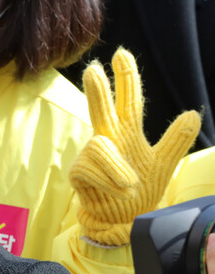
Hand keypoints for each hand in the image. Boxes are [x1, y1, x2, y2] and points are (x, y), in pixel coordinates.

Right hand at [70, 48, 200, 245]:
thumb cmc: (140, 190)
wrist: (123, 219)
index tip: (120, 54)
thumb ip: (176, 139)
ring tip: (132, 184)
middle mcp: (107, 139)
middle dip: (97, 90)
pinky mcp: (79, 172)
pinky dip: (111, 180)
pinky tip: (122, 189)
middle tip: (93, 69)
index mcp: (128, 133)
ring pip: (99, 146)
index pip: (128, 101)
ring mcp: (90, 155)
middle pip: (101, 109)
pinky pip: (92, 168)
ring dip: (118, 166)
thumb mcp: (163, 164)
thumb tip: (194, 112)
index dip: (126, 78)